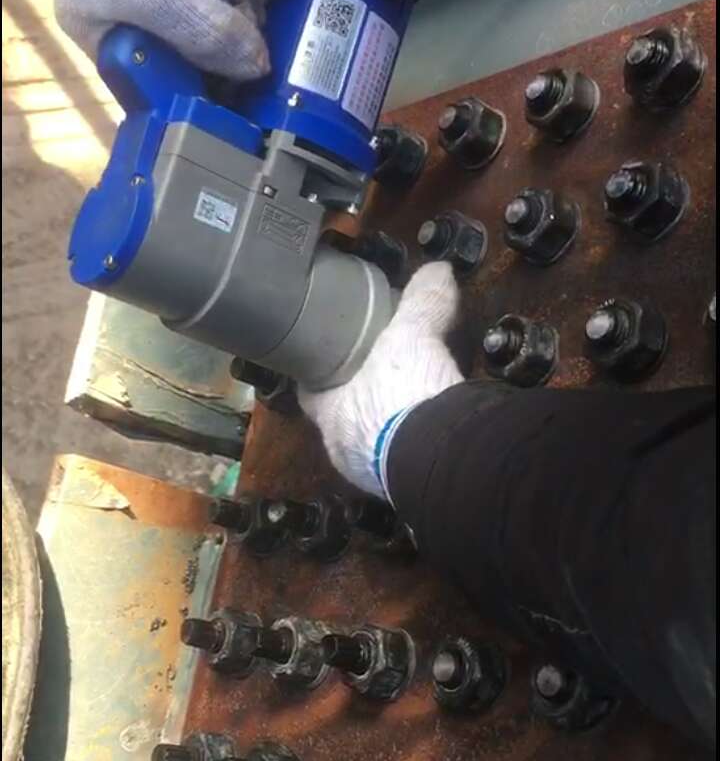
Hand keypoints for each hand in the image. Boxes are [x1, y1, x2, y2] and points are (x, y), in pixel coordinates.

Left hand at [300, 262, 463, 498]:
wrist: (441, 457)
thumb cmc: (405, 393)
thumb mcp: (413, 334)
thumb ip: (423, 301)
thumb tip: (437, 271)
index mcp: (331, 414)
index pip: (310, 394)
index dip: (318, 376)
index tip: (327, 360)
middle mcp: (345, 450)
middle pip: (343, 422)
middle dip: (359, 403)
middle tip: (377, 378)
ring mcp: (373, 477)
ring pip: (372, 449)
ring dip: (386, 430)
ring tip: (408, 406)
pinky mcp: (406, 490)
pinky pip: (403, 466)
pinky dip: (412, 449)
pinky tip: (429, 434)